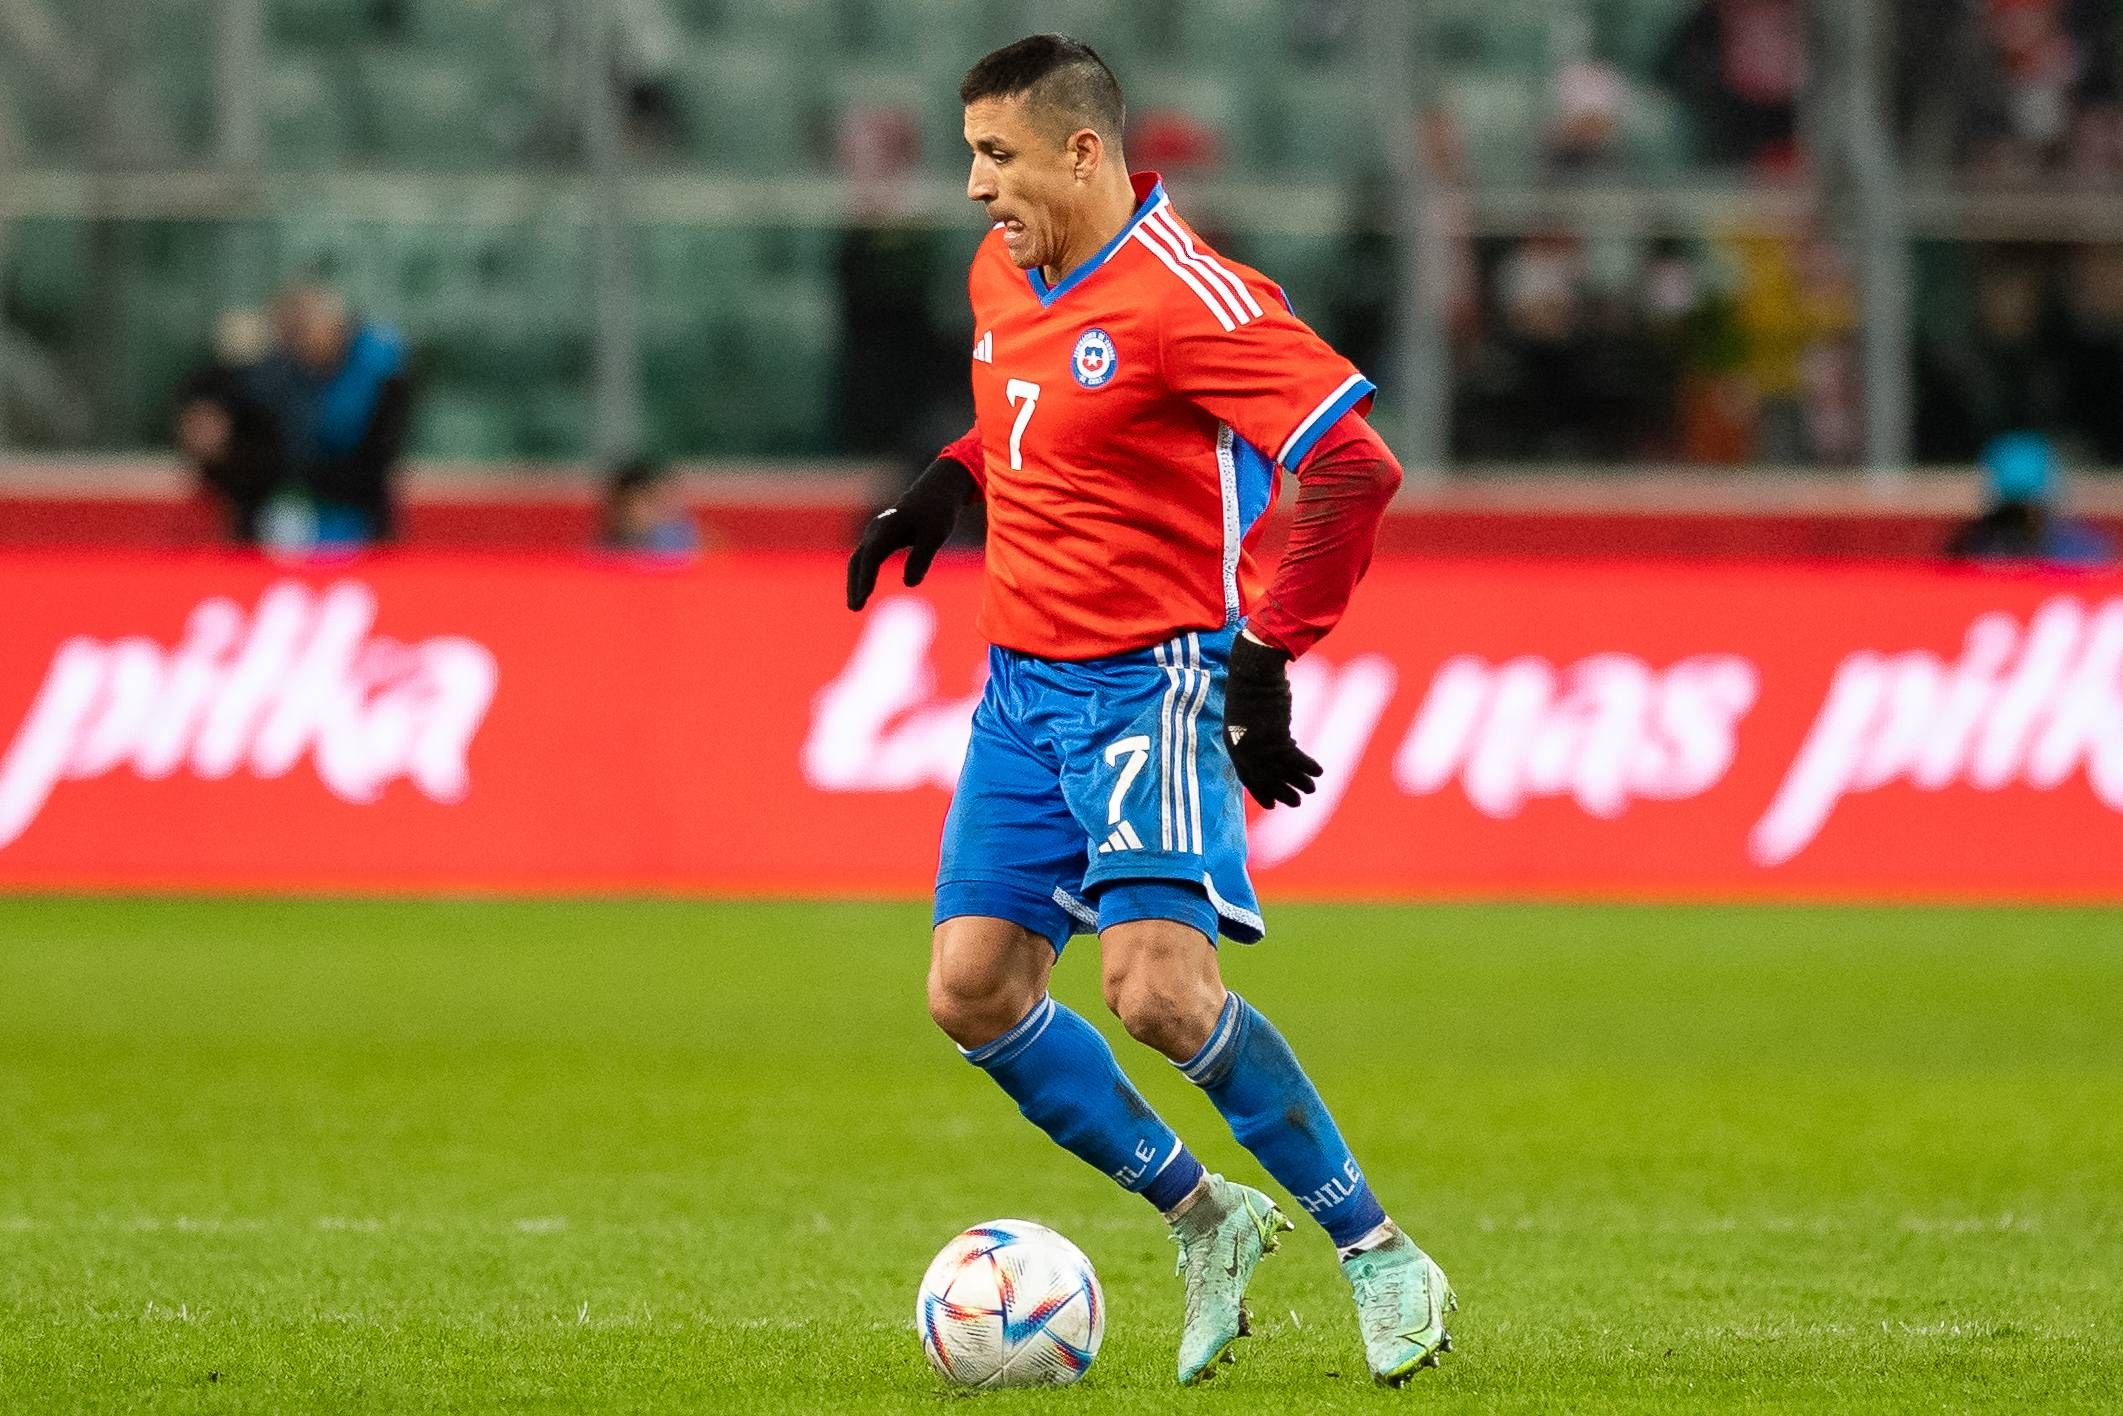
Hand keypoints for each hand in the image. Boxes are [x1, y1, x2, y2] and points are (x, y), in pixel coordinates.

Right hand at [845, 456, 976, 610]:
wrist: (933, 496)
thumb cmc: (936, 514)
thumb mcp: (935, 535)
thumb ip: (922, 557)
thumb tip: (909, 583)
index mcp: (889, 527)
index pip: (871, 555)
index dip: (867, 576)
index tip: (865, 596)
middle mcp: (876, 530)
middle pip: (858, 559)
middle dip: (855, 583)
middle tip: (855, 608)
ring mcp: (874, 535)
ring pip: (858, 560)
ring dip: (855, 582)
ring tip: (855, 606)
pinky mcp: (878, 540)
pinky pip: (864, 560)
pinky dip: (861, 576)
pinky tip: (863, 592)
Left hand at [1223, 631, 1321, 808]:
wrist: (1253, 673)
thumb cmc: (1251, 688)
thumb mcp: (1245, 716)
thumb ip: (1254, 735)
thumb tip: (1278, 746)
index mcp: (1234, 745)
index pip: (1247, 777)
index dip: (1260, 792)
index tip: (1271, 804)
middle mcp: (1245, 749)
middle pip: (1265, 779)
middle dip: (1281, 793)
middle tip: (1296, 803)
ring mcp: (1260, 745)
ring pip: (1282, 772)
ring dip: (1299, 783)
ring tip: (1311, 791)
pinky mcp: (1277, 737)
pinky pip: (1296, 759)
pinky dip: (1308, 767)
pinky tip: (1320, 772)